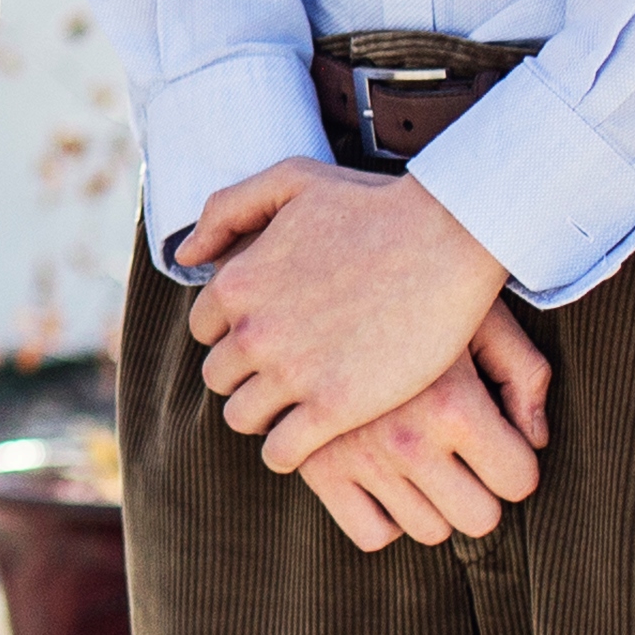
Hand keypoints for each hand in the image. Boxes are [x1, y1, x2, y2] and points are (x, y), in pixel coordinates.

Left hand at [183, 169, 511, 472]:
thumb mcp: (290, 181)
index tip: (267, 336)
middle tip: (282, 374)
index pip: (204, 330)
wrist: (447, 236)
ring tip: (294, 408)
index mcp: (235, 283)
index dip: (233, 333)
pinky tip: (309, 438)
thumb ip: (226, 211)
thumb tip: (186, 256)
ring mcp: (292, 373)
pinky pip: (281, 453)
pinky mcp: (335, 407)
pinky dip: (286, 452)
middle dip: (243, 375)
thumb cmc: (374, 204)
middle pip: (218, 377)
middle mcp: (253, 332)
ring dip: (260, 415)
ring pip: (241, 417)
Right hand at [285, 304, 555, 552]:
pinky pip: (371, 534)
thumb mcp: (483, 315)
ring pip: (428, 530)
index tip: (500, 439)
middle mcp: (407, 440)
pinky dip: (384, 516)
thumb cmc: (416, 286)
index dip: (516, 461)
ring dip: (434, 502)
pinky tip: (386, 476)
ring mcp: (357, 457)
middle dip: (481, 491)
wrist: (318, 263)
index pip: (518, 480)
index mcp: (454, 405)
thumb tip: (533, 439)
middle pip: (478, 519)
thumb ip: (524, 374)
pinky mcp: (316, 467)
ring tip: (424, 459)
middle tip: (466, 457)